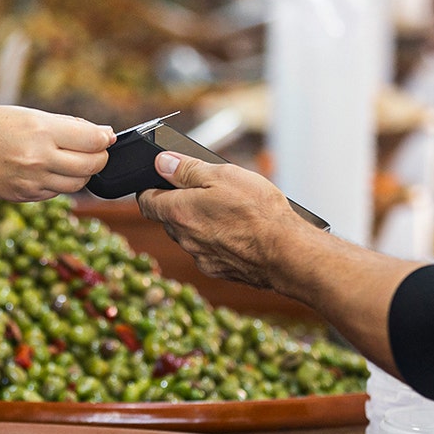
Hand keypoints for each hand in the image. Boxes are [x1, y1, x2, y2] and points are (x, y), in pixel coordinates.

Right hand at [0, 106, 115, 201]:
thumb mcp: (26, 114)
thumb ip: (65, 125)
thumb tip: (100, 133)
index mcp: (40, 131)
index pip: (92, 140)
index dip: (105, 138)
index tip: (106, 135)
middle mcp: (39, 158)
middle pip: (91, 164)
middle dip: (100, 157)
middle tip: (97, 148)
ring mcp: (33, 181)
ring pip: (78, 183)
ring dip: (84, 171)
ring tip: (74, 159)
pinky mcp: (27, 196)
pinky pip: (58, 191)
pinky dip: (62, 181)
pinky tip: (51, 168)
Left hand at [136, 151, 306, 290]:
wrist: (287, 253)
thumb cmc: (258, 212)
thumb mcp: (222, 175)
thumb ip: (187, 169)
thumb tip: (161, 163)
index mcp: (179, 212)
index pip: (146, 201)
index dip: (150, 188)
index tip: (161, 180)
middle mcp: (184, 239)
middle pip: (168, 218)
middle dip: (178, 204)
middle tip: (203, 190)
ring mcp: (201, 257)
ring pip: (189, 236)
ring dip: (199, 222)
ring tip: (227, 209)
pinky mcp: (218, 270)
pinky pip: (208, 251)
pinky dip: (216, 240)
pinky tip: (237, 231)